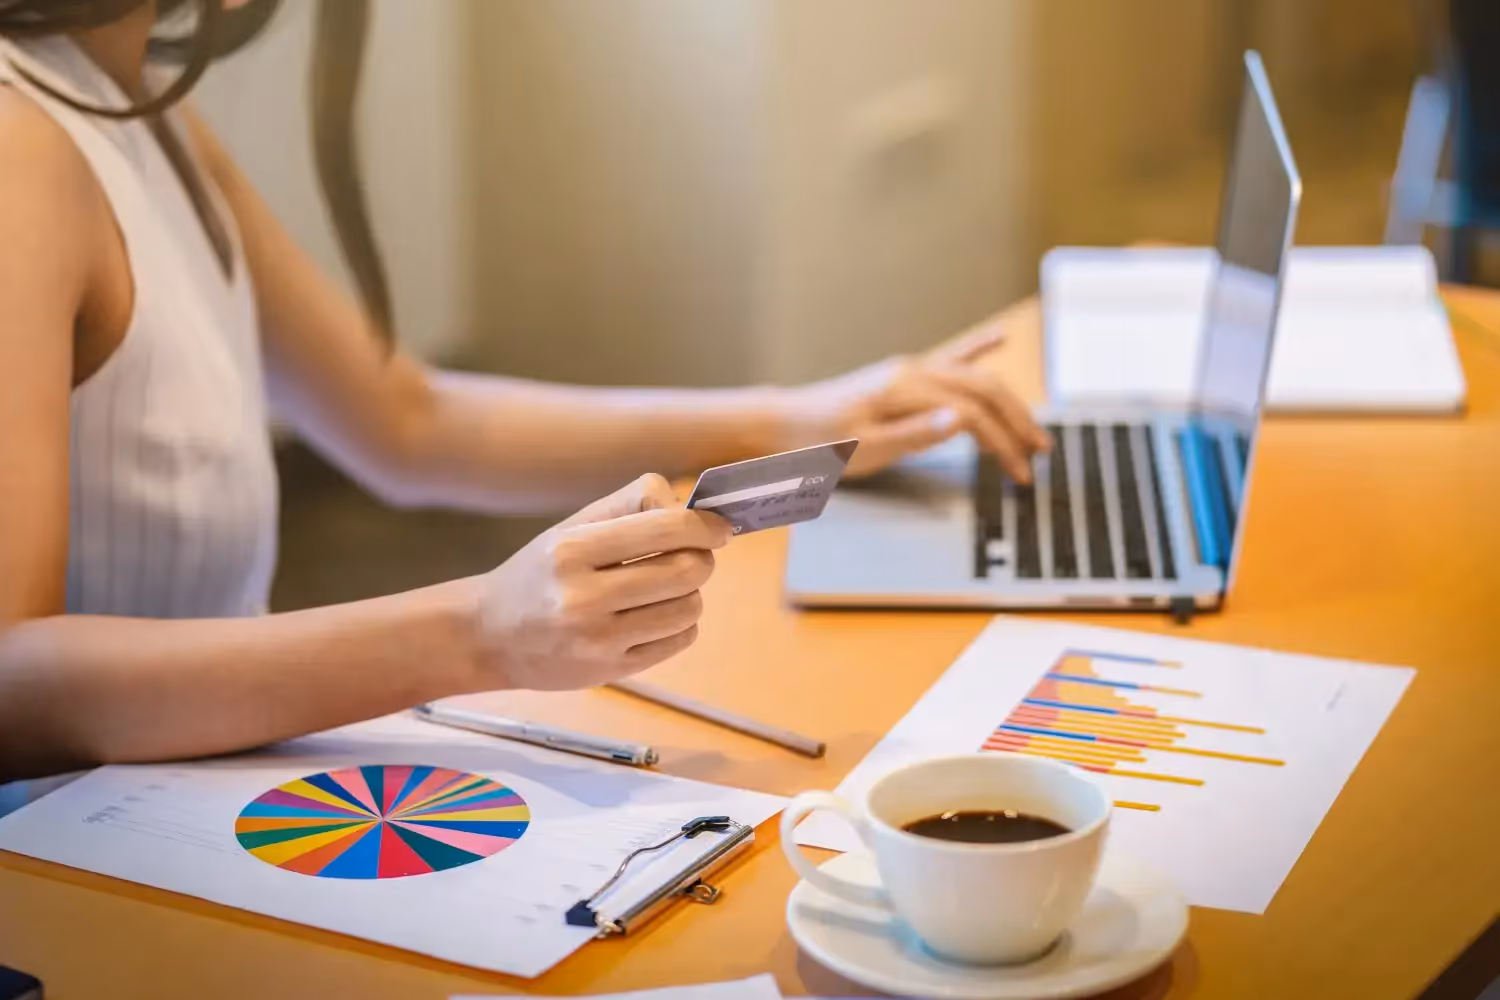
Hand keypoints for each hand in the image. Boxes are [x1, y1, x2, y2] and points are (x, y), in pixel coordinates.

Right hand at [474, 474, 731, 690]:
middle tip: (690, 555)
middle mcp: (583, 597)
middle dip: (701, 558)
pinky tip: (656, 614)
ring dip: (691, 593)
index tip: (719, 528)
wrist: (488, 635)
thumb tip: (696, 510)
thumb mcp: (571, 527)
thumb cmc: (538, 572)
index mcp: (572, 549)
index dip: (705, 526)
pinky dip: (681, 622)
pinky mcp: (610, 671)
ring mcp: (598, 641)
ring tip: (665, 587)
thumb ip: (631, 507)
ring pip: (689, 608)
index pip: (667, 528)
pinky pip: (678, 640)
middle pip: (687, 570)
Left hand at [782, 323, 1050, 481]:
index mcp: (907, 390)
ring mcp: (909, 370)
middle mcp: (913, 372)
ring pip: (975, 377)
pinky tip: (1001, 339)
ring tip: (1034, 427)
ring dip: (1009, 400)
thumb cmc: (818, 445)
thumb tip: (964, 421)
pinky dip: (979, 348)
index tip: (1020, 475)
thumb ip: (916, 434)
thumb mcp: (864, 449)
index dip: (1003, 444)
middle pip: (984, 391)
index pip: (973, 415)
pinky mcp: (903, 375)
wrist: (783, 425)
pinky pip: (950, 357)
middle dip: (1019, 421)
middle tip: (1043, 453)